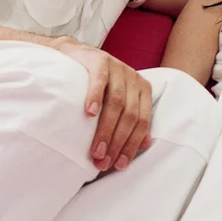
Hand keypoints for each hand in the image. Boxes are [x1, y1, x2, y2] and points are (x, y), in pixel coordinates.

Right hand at [54, 39, 152, 171]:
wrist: (77, 55)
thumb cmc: (98, 85)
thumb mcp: (118, 102)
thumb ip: (132, 120)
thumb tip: (145, 145)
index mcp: (143, 90)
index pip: (142, 122)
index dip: (131, 145)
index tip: (119, 165)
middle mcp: (134, 78)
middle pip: (130, 115)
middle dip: (117, 142)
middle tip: (103, 161)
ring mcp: (118, 67)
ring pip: (116, 102)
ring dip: (106, 129)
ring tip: (96, 150)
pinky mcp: (100, 60)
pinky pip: (100, 80)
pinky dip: (95, 97)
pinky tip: (89, 114)